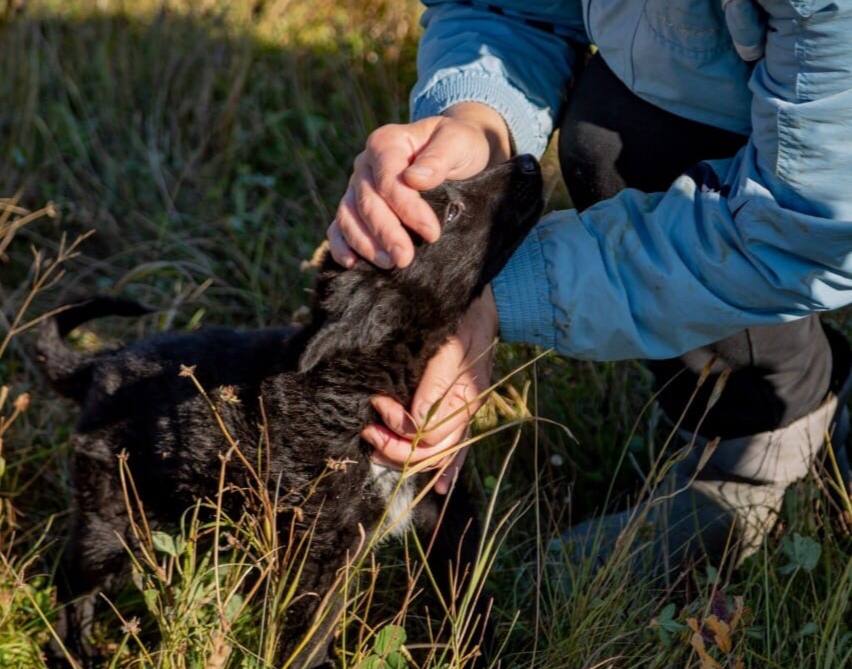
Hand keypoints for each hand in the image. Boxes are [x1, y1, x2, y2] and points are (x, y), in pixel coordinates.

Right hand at [328, 103, 510, 268]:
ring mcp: (357, 187)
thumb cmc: (458, 147)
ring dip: (365, 244)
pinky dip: (341, 246)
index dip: (407, 208)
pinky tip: (353, 264)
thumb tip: (414, 179)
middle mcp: (365, 164)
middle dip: (385, 233)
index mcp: (386, 143)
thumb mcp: (458, 143)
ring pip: (348, 216)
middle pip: (367, 201)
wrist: (455, 153)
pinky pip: (339, 226)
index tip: (432, 233)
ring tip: (389, 264)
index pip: (387, 179)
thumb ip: (439, 158)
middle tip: (405, 258)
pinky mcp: (355, 207)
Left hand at [362, 287, 498, 493]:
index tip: (377, 404)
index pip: (430, 437)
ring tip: (377, 447)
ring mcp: (464, 414)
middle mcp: (465, 412)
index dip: (399, 429)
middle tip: (368, 431)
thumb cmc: (462, 321)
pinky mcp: (460, 409)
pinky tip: (442, 486)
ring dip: (406, 457)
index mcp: (463, 398)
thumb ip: (434, 384)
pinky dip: (449, 468)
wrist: (482, 307)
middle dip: (396, 449)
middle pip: (432, 453)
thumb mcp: (448, 346)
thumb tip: (415, 422)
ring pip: (439, 455)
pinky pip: (457, 447)